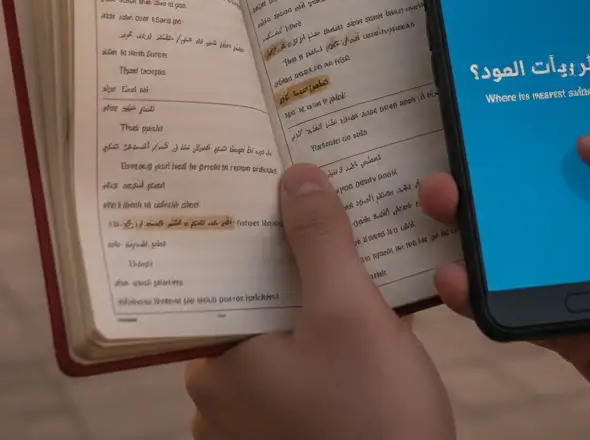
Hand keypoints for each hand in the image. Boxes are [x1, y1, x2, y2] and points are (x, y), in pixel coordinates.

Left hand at [185, 163, 454, 439]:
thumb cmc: (372, 420)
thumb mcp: (350, 314)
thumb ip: (321, 240)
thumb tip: (296, 175)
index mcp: (217, 357)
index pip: (222, 266)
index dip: (253, 218)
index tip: (278, 177)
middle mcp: (221, 391)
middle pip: (256, 292)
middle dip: (296, 249)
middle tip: (328, 201)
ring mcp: (254, 419)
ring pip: (283, 325)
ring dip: (318, 287)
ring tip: (355, 243)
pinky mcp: (291, 431)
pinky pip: (302, 360)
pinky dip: (329, 329)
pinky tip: (367, 305)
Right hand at [419, 100, 589, 439]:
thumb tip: (584, 142)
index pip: (586, 127)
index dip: (547, 105)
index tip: (501, 78)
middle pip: (533, 177)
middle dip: (487, 156)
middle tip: (452, 137)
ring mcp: (579, 270)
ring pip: (509, 233)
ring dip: (466, 214)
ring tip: (437, 195)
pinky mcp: (564, 323)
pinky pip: (510, 300)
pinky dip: (474, 287)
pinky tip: (451, 272)